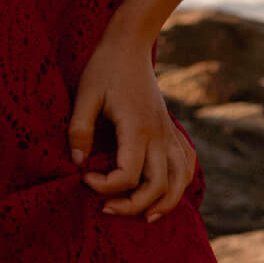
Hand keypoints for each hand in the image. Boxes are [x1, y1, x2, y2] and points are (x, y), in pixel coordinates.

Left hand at [67, 32, 196, 221]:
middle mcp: (158, 135)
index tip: (84, 176)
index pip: (127, 174)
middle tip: (106, 208)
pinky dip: (180, 183)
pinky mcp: (171, 130)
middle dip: (133, 206)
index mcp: (137, 128)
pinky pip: (186, 164)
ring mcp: (168, 133)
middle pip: (158, 186)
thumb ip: (79, 129)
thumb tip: (77, 163)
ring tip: (144, 217)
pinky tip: (165, 194)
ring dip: (164, 203)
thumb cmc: (105, 68)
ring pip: (179, 180)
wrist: (130, 45)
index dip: (104, 185)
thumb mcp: (85, 94)